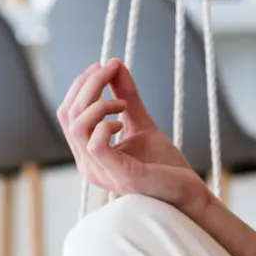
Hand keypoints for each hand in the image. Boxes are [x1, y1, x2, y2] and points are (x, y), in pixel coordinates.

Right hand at [57, 60, 208, 211]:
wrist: (187, 192)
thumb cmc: (164, 164)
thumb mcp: (140, 122)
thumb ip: (126, 96)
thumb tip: (114, 63)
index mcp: (88, 153)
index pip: (67, 113)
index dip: (81, 85)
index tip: (104, 65)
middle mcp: (87, 164)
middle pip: (69, 115)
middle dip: (88, 85)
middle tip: (111, 69)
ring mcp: (100, 172)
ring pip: (78, 126)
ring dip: (99, 102)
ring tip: (121, 102)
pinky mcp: (118, 174)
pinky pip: (95, 143)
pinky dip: (106, 123)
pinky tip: (122, 122)